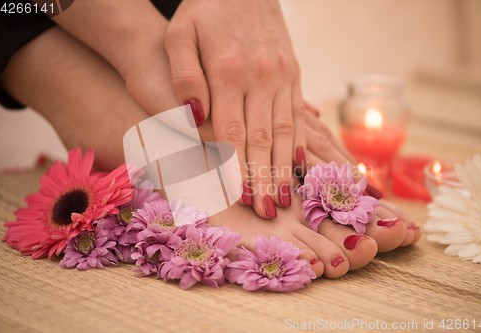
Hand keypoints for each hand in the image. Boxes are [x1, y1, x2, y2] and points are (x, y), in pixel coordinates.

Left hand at [164, 0, 306, 218]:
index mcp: (229, 71)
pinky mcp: (293, 72)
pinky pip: (299, 113)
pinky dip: (301, 141)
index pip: (233, 133)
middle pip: (263, 139)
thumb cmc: (202, 9)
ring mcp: (281, 75)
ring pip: (286, 131)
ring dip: (285, 168)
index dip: (237, 170)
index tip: (241, 200)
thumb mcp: (179, 33)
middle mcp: (260, 76)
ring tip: (286, 198)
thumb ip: (185, 75)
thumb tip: (195, 116)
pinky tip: (301, 164)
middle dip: (265, 179)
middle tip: (268, 213)